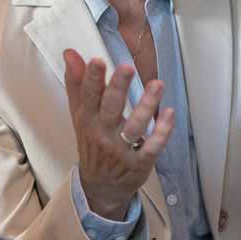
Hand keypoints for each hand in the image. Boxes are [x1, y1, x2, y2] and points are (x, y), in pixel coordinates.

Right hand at [64, 50, 175, 220]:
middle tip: (127, 67)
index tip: (97, 60)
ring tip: (157, 84)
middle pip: (110, 109)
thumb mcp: (80, 115)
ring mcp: (122, 150)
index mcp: (87, 121)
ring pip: (135, 126)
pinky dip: (162, 131)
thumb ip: (77, 84)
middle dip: (118, 88)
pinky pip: (152, 146)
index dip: (91, 79)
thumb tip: (70, 53)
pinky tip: (170, 113)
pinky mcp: (140, 162)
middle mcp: (103, 134)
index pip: (88, 97)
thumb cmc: (92, 142)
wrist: (100, 186)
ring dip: (147, 105)